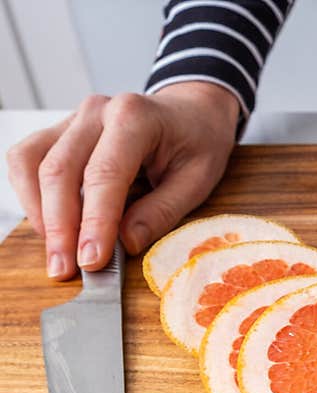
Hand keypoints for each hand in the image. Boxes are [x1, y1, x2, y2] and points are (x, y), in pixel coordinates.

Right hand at [6, 82, 238, 279]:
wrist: (193, 110)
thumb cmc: (199, 143)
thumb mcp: (198, 180)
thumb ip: (162, 211)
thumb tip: (126, 243)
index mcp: (135, 117)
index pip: (103, 175)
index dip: (94, 222)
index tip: (91, 260)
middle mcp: (97, 111)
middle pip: (60, 170)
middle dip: (59, 227)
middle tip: (64, 269)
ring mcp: (75, 118)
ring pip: (32, 163)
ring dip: (38, 213)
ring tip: (57, 253)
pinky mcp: (62, 130)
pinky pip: (29, 160)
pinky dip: (32, 195)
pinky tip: (50, 225)